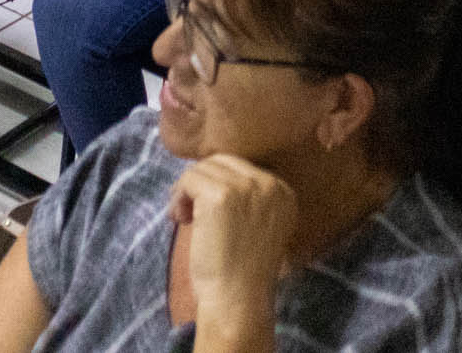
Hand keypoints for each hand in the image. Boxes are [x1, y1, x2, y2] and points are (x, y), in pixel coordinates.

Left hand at [169, 155, 296, 332]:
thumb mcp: (255, 224)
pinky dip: (178, 196)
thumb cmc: (240, 269)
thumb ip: (245, 197)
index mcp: (283, 192)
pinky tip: (179, 219)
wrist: (237, 299)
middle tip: (190, 212)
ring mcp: (246, 188)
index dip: (218, 184)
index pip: (241, 168)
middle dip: (201, 183)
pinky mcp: (220, 196)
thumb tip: (206, 171)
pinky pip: (189, 179)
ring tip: (184, 218)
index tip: (207, 212)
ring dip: (187, 190)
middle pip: (222, 162)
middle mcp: (269, 185)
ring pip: (202, 168)